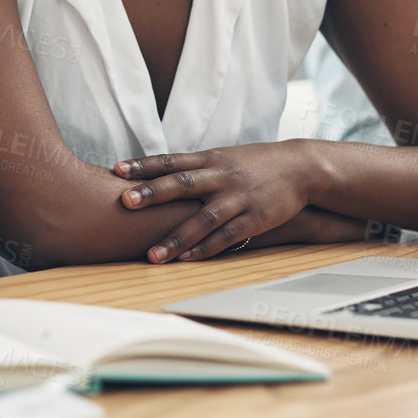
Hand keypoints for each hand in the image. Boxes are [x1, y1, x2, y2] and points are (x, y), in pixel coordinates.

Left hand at [115, 143, 312, 263]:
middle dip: (152, 194)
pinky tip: (187, 260)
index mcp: (210, 159)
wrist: (300, 167)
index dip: (143, 165)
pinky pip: (227, 236)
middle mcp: (220, 176)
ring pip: (202, 218)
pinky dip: (206, 249)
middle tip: (125, 202)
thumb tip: (156, 174)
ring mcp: (237, 198)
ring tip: (152, 256)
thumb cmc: (254, 164)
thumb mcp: (222, 157)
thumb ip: (193, 167)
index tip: (117, 169)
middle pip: (181, 184)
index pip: (170, 160)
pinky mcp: (255, 218)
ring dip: (176, 238)